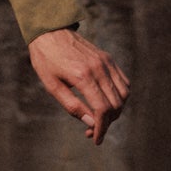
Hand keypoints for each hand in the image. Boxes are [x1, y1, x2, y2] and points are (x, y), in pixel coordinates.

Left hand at [28, 29, 129, 145]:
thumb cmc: (46, 60)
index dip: (102, 128)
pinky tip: (107, 102)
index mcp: (83, 77)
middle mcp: (99, 69)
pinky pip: (123, 82)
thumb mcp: (52, 86)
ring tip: (100, 117)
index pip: (102, 110)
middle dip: (107, 123)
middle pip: (116, 104)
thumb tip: (91, 124)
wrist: (50, 31)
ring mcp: (106, 62)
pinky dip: (120, 96)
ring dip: (116, 111)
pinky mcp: (108, 59)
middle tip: (92, 131)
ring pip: (124, 94)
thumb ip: (72, 106)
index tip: (96, 139)